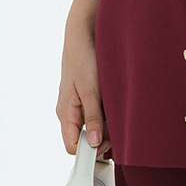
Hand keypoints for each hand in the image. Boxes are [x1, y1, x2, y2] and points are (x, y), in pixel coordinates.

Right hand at [57, 0, 108, 155]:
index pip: (72, 146)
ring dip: (109, 126)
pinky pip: (100, 115)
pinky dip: (110, 115)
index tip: (106, 149)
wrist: (84, 33)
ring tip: (120, 114)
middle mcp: (72, 112)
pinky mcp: (90, 98)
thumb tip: (95, 143)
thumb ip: (93, 118)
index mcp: (66, 113)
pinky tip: (118, 106)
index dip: (88, 152)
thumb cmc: (82, 58)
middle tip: (119, 131)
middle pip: (86, 139)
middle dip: (103, 139)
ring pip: (95, 128)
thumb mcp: (90, 90)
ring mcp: (81, 105)